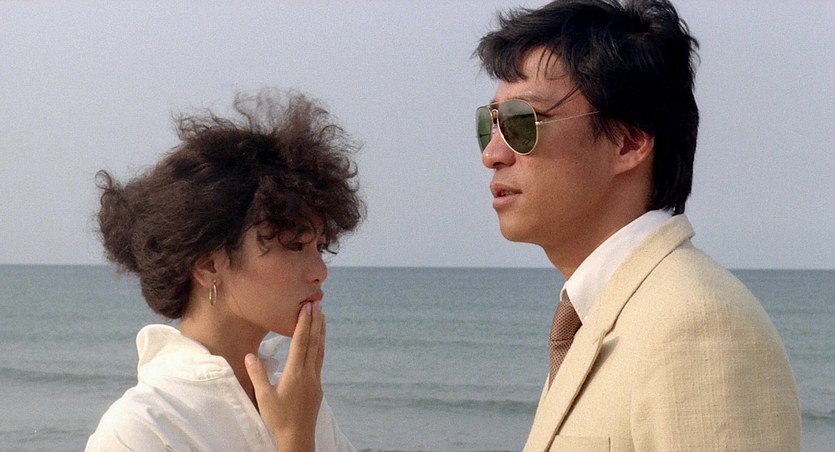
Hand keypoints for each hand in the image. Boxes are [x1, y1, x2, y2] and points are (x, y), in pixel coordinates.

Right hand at [245, 301, 324, 451]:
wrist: (298, 439)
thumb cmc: (279, 419)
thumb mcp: (264, 397)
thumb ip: (258, 375)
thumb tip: (250, 355)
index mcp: (296, 373)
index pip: (300, 342)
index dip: (303, 322)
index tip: (307, 307)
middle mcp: (309, 373)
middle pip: (313, 342)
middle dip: (315, 321)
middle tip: (317, 303)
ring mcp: (315, 380)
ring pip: (319, 350)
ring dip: (320, 332)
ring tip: (322, 317)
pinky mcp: (317, 387)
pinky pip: (320, 360)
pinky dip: (320, 346)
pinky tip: (319, 343)